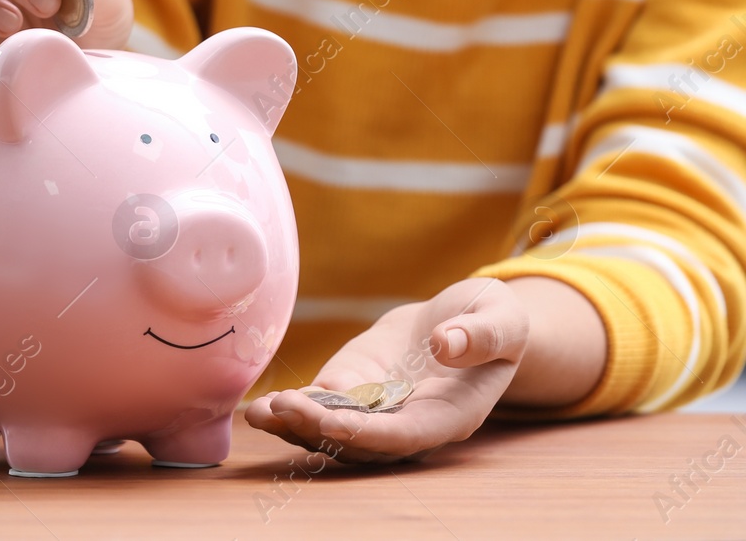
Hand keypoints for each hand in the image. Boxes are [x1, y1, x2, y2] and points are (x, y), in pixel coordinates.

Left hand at [245, 278, 529, 462]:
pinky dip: (291, 410)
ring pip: (333, 432)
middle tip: (282, 408)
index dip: (368, 433)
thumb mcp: (503, 319)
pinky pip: (320, 406)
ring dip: (294, 426)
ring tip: (257, 413)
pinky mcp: (353, 389)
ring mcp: (377, 409)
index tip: (331, 421)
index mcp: (450, 415)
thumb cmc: (494, 321)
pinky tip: (258, 406)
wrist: (463, 317)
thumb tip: (445, 344)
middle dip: (319, 429)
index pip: (405, 436)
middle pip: (360, 442)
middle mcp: (408, 423)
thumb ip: (482, 335)